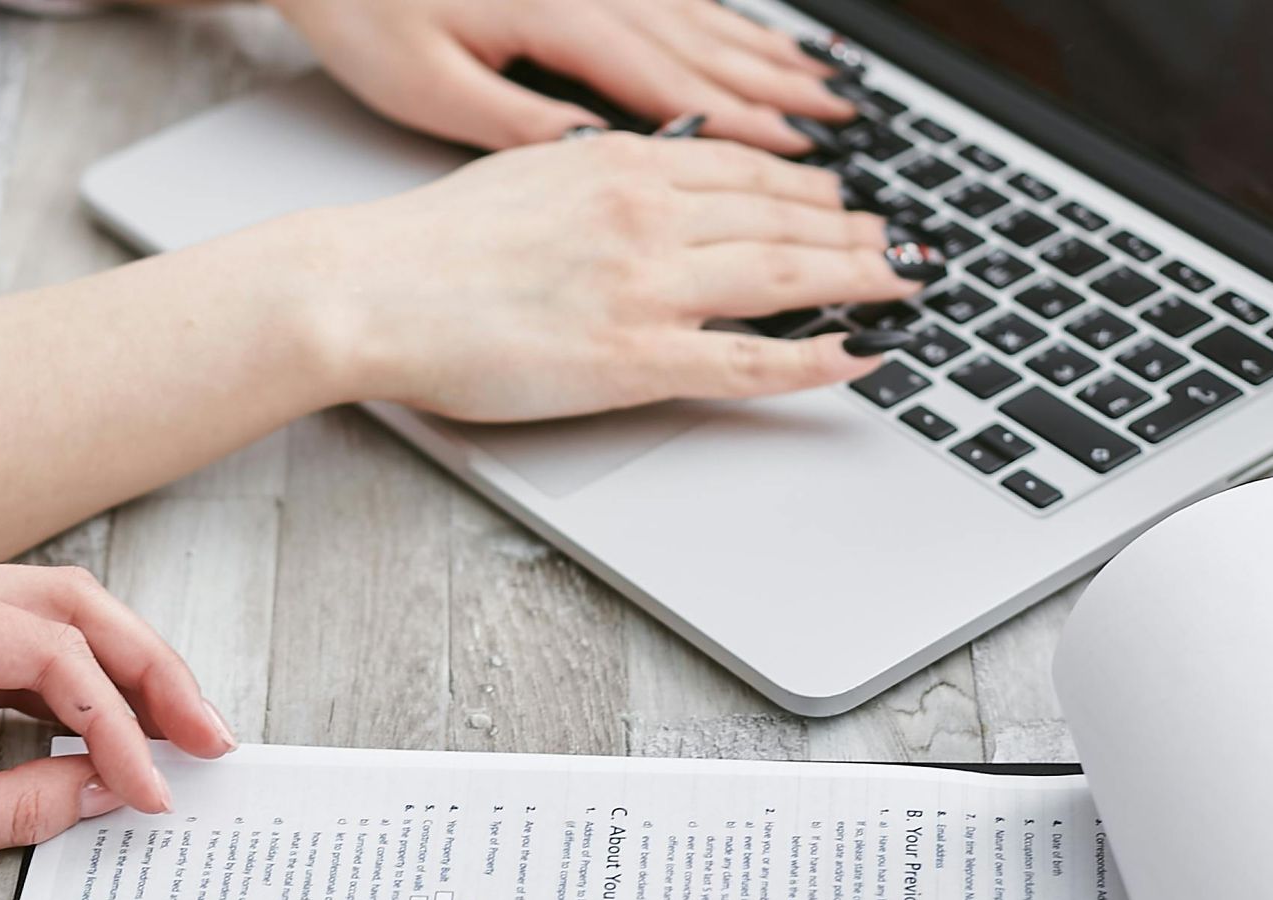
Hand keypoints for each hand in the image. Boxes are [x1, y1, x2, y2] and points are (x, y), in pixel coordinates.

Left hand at [0, 566, 235, 899]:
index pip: (44, 648)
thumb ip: (13, 804)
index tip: (153, 785)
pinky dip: (72, 696)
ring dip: (119, 676)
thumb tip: (113, 791)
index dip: (115, 717)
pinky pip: (15, 662)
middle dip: (144, 667)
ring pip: (48, 624)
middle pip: (63, 605)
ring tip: (179, 732)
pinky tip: (111, 733)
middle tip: (206, 732)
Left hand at [270, 0, 854, 152]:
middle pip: (708, 47)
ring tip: (824, 87)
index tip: (803, 158)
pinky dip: (723, 25)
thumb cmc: (365, 11)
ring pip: (701, 19)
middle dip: (781, 91)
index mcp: (561, 20)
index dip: (745, 127)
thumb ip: (520, 122)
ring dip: (766, 56)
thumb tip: (596, 157)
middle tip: (844, 126)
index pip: (674, 86)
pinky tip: (750, 42)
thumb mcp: (428, 87)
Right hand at [295, 132, 927, 420]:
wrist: (371, 289)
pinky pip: (748, 359)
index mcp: (621, 168)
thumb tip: (640, 175)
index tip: (844, 198)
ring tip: (901, 290)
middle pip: (784, 219)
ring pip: (784, 276)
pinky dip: (814, 357)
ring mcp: (647, 287)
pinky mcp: (632, 358)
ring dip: (857, 281)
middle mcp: (649, 216)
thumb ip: (597, 175)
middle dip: (855, 233)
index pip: (746, 169)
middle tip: (900, 247)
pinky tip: (858, 354)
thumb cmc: (429, 245)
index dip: (811, 186)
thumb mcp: (528, 173)